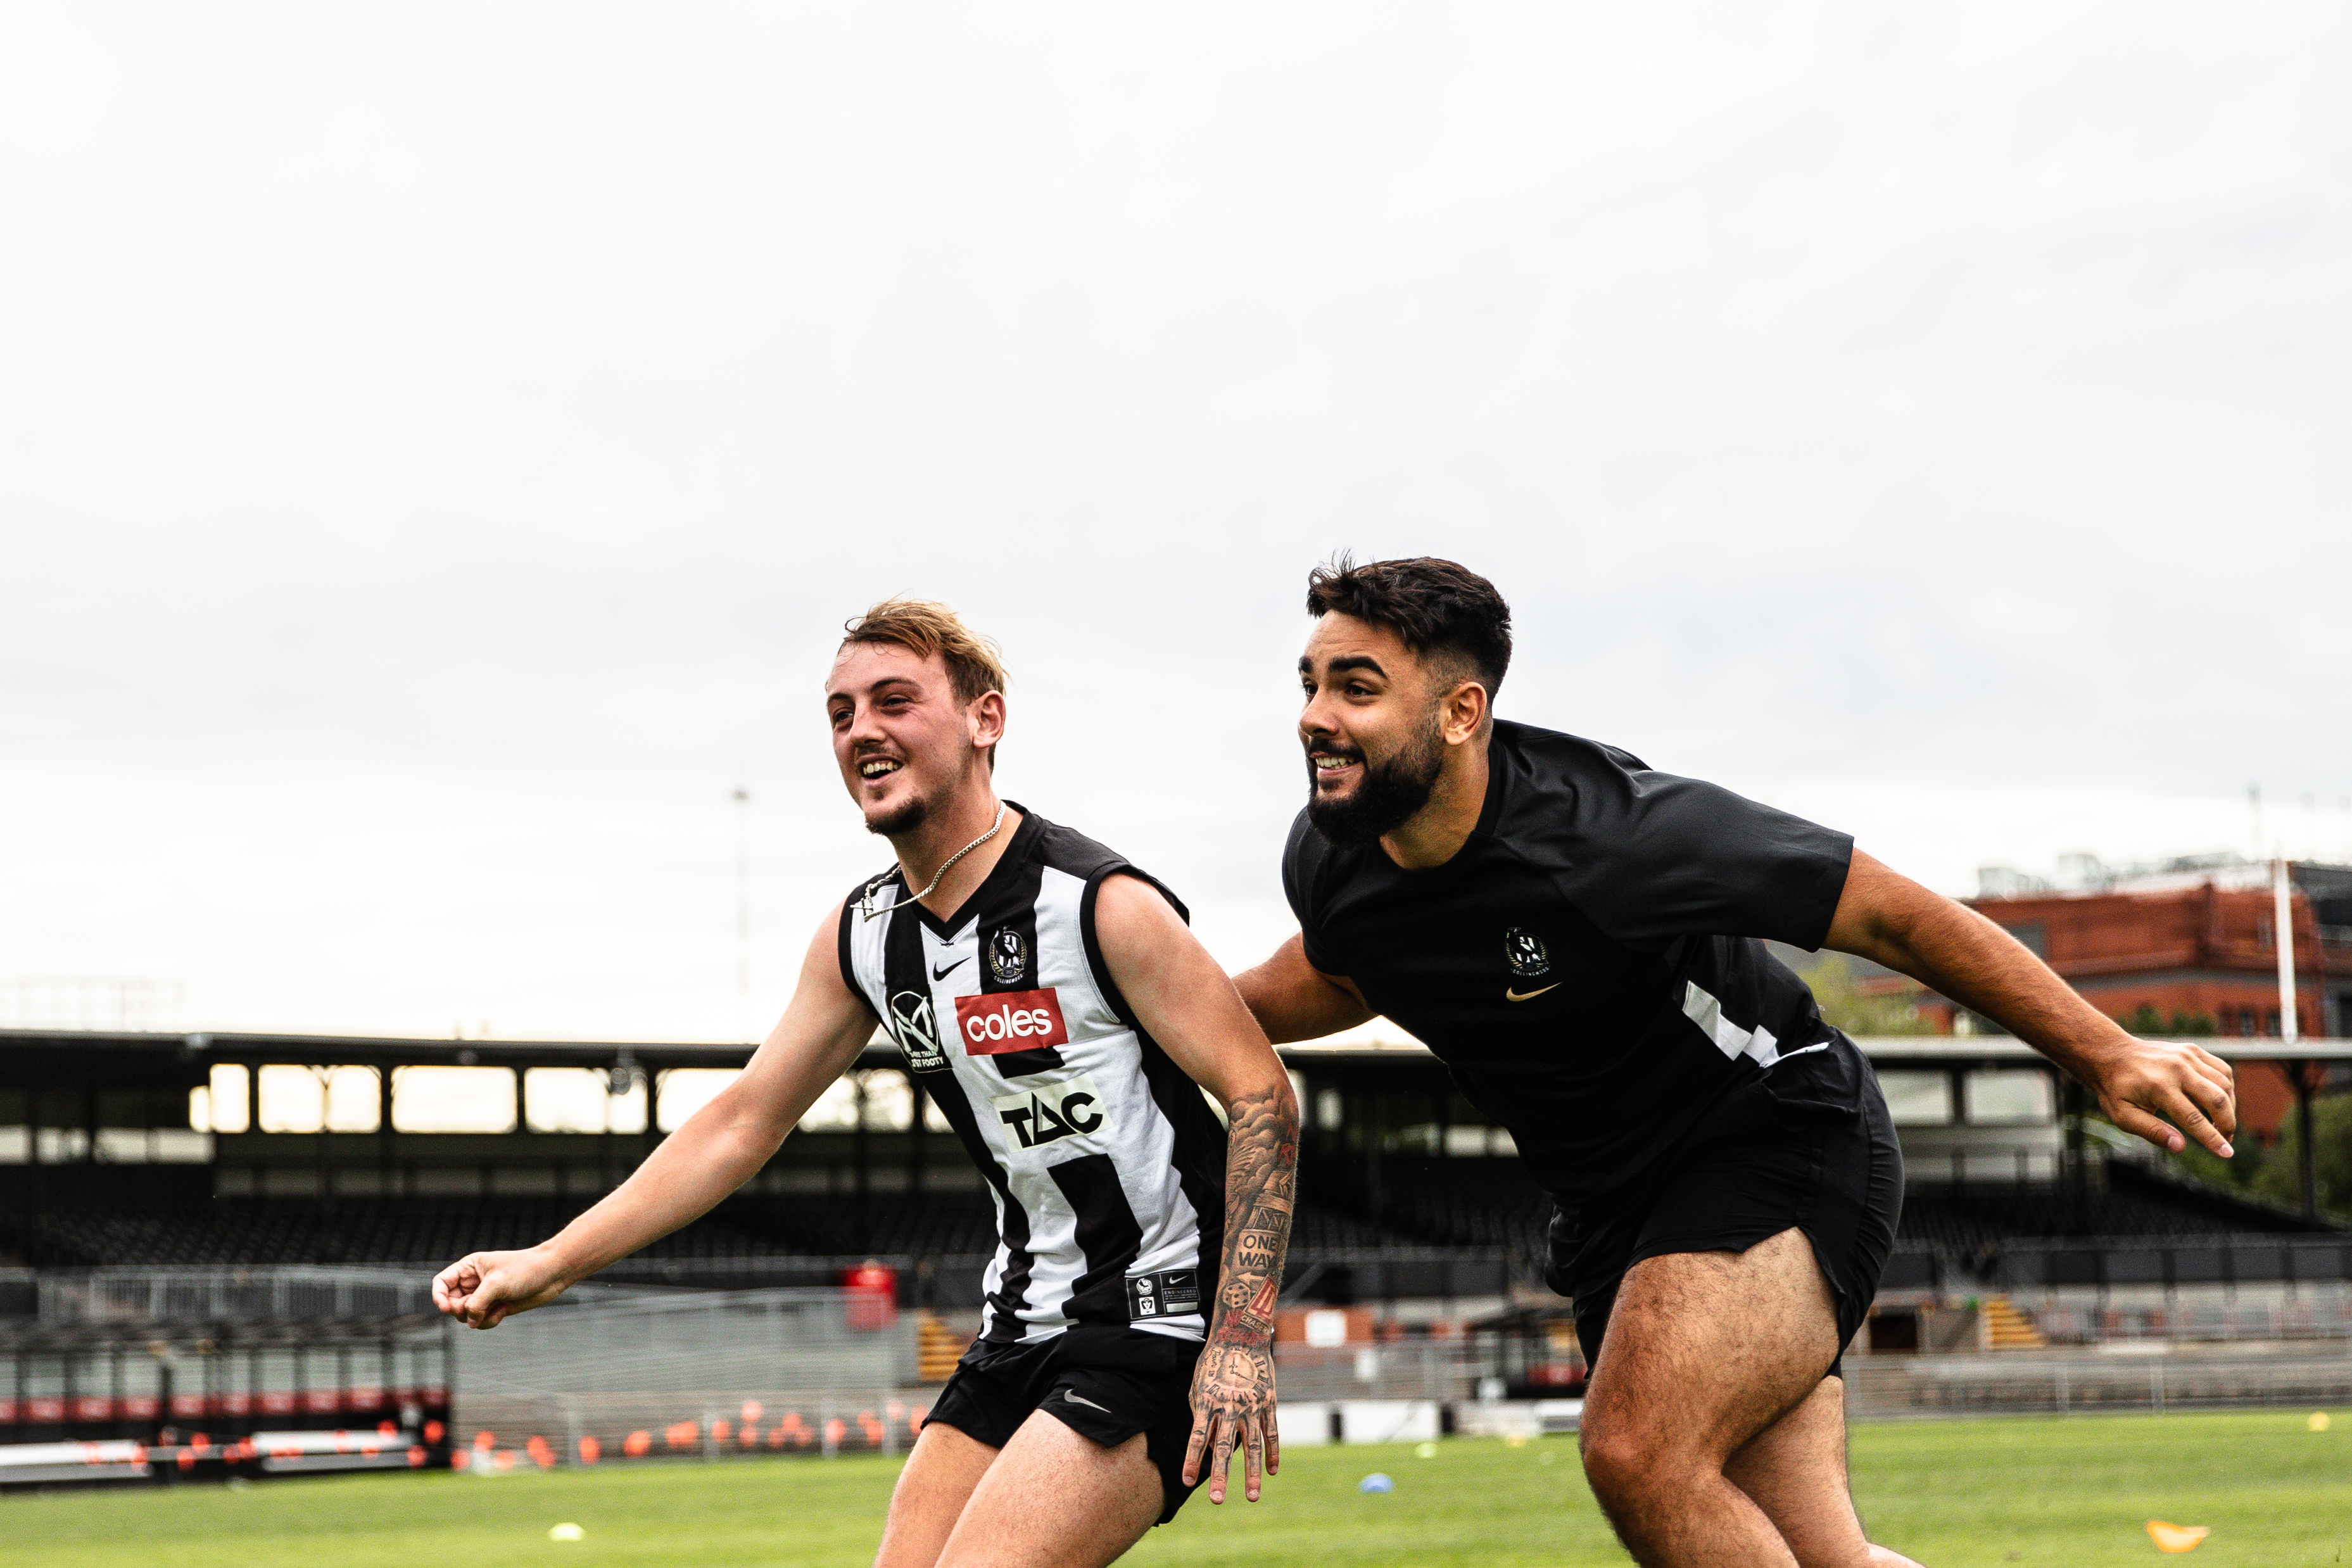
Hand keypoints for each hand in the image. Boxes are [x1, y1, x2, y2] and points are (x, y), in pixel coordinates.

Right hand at [431, 1247, 568, 1328]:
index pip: (442, 1283)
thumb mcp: (497, 1284)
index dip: (438, 1297)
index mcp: (469, 1267)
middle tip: (476, 1308)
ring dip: (477, 1318)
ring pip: (465, 1316)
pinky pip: (480, 1322)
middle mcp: (473, 1282)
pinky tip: (504, 1311)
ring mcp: (484, 1296)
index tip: (446, 1309)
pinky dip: (489, 1321)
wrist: (551, 1274)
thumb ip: (477, 1303)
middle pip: (451, 1304)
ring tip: (496, 1308)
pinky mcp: (494, 1308)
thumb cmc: (525, 1270)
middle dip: (462, 1310)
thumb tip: (469, 1322)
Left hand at [1182, 1334, 1278, 1502]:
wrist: (1241, 1334)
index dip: (1192, 1460)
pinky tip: (1271, 1471)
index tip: (1187, 1482)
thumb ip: (1200, 1414)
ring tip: (1252, 1496)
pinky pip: (1271, 1432)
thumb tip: (1205, 1446)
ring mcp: (1252, 1405)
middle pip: (1224, 1447)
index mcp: (1208, 1401)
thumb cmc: (1213, 1362)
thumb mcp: (1198, 1384)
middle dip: (1220, 1476)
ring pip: (1252, 1445)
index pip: (1197, 1437)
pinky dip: (1272, 1452)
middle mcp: (1229, 1405)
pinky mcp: (1269, 1401)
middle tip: (1217, 1500)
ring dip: (1252, 1473)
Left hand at [2086, 1035, 2236, 1157]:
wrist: (2111, 1054)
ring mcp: (2186, 1056)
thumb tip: (2180, 1146)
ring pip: (2224, 1084)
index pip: (2193, 1118)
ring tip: (2222, 1124)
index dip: (2212, 1139)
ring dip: (2230, 1108)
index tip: (2226, 1154)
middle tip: (2226, 1141)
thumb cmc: (2116, 1089)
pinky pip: (2222, 1070)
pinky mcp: (2192, 1050)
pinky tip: (2219, 1102)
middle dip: (2227, 1124)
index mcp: (2159, 1086)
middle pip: (2217, 1099)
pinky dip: (2227, 1088)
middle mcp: (2177, 1068)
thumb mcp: (2123, 1116)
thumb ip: (2152, 1131)